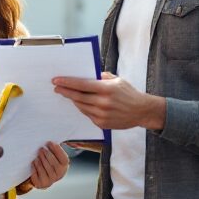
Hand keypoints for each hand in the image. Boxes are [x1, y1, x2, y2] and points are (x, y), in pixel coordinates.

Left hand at [28, 141, 69, 188]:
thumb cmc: (49, 162)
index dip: (57, 150)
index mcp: (64, 167)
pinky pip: (37, 175)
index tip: (49, 143)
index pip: (63, 158)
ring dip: (41, 161)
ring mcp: (50, 181)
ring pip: (45, 170)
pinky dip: (35, 168)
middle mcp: (59, 175)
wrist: (43, 177)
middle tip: (41, 149)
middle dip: (47, 155)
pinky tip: (34, 162)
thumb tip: (54, 137)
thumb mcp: (55, 156)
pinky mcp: (40, 184)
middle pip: (53, 164)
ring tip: (37, 155)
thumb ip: (56, 149)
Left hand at [52, 72, 166, 129]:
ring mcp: (102, 115)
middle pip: (78, 97)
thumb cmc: (129, 93)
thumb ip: (101, 77)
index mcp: (106, 89)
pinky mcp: (102, 124)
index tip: (56, 80)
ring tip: (67, 94)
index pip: (81, 85)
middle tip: (56, 88)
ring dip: (73, 100)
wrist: (141, 111)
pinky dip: (82, 108)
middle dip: (65, 92)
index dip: (67, 83)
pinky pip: (87, 114)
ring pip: (81, 106)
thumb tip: (86, 74)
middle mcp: (103, 103)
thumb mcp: (117, 80)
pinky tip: (80, 103)